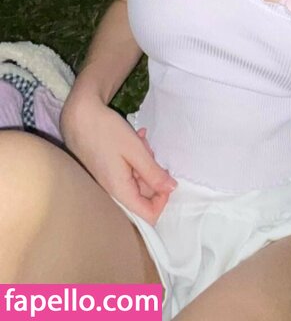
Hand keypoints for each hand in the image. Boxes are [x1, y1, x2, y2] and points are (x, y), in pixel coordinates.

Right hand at [61, 97, 176, 224]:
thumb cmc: (106, 131)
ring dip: (144, 159)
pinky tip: (135, 136)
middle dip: (153, 171)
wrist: (79, 115)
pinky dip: (135, 154)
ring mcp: (109, 179)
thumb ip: (153, 173)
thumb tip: (172, 189)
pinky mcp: (107, 168)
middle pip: (144, 193)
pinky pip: (128, 168)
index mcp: (121, 191)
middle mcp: (114, 190)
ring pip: (137, 178)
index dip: (163, 199)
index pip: (149, 214)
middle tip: (149, 148)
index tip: (166, 176)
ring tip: (140, 138)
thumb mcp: (135, 150)